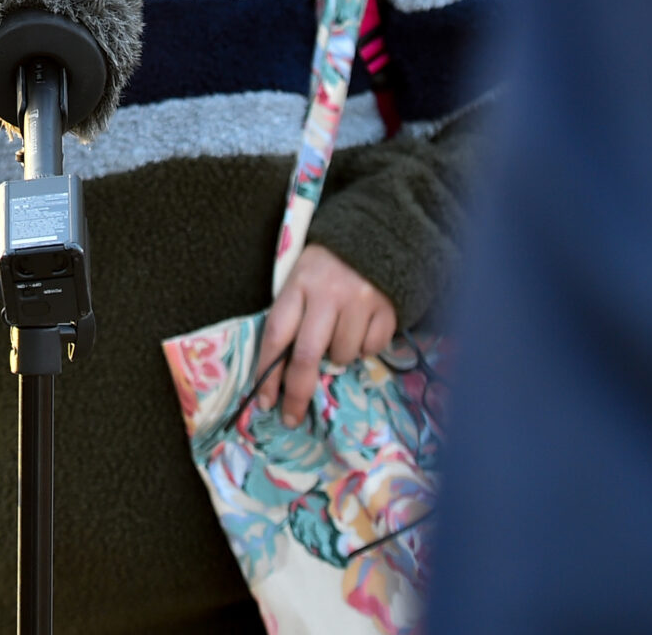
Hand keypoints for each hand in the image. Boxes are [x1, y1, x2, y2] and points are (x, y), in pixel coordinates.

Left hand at [252, 245, 397, 425]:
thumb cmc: (326, 266)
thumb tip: (284, 374)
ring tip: (338, 335)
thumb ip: (292, 318)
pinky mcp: (387, 308)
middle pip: (305, 355)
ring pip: (342, 356)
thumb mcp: (299, 281)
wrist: (373, 234)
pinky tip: (362, 327)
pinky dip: (365, 347)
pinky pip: (372, 348)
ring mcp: (359, 301)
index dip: (267, 372)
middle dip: (296, 392)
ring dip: (337, 359)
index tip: (265, 400)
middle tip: (290, 416)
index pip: (275, 335)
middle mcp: (327, 294)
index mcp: (297, 285)